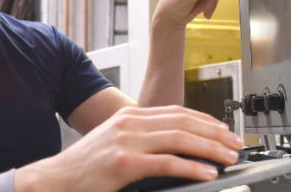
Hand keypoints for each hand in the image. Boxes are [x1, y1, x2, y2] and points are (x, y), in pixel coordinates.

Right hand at [13, 106, 242, 191]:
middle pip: (183, 122)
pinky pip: (166, 163)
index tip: (224, 130)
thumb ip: (142, 139)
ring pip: (179, 139)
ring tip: (228, 157)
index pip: (177, 112)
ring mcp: (127, 142)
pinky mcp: (124, 163)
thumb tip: (174, 145)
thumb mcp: (116, 143)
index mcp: (130, 116)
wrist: (56, 179)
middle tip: (235, 144)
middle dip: (214, 133)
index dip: (205, 120)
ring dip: (209, 148)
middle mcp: (130, 123)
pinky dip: (191, 167)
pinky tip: (207, 172)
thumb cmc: (86, 167)